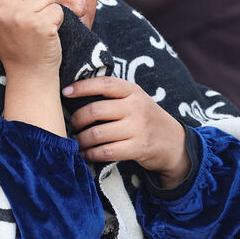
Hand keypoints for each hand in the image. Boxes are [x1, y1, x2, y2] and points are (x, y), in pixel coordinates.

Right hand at [0, 0, 66, 133]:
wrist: (27, 73)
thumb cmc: (12, 45)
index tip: (17, 13)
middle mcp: (1, 9)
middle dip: (35, 2)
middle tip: (28, 24)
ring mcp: (21, 16)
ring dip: (47, 11)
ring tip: (38, 28)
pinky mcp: (40, 24)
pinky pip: (57, 9)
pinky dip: (57, 21)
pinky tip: (47, 34)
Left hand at [63, 77, 190, 186]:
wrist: (174, 142)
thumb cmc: (145, 118)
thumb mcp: (136, 99)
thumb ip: (114, 96)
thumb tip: (75, 94)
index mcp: (133, 91)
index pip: (104, 84)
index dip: (82, 87)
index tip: (65, 91)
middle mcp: (136, 107)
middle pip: (95, 111)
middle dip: (77, 120)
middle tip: (72, 125)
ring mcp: (138, 128)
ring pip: (97, 134)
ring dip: (81, 140)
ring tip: (77, 141)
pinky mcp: (138, 148)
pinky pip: (105, 152)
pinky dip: (90, 154)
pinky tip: (85, 154)